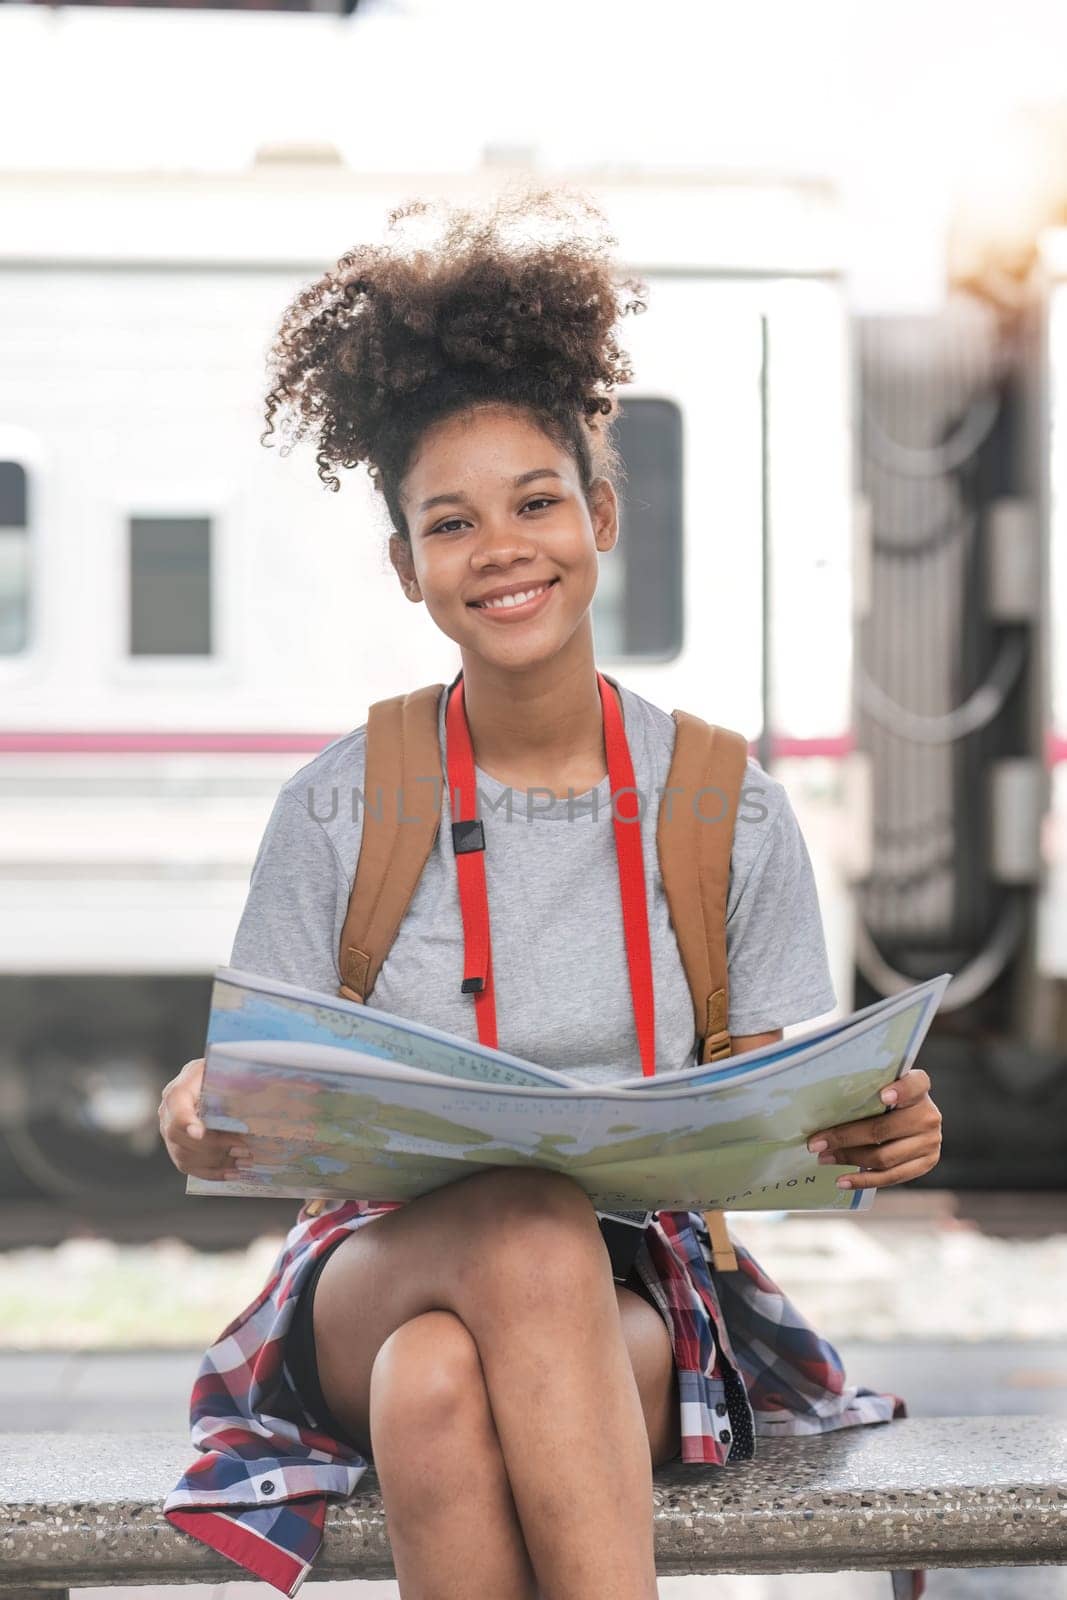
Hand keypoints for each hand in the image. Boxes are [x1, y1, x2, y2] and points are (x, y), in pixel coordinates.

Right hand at [158, 1057, 250, 1180]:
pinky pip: (191, 1168)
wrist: (208, 1081)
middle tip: (244, 1147)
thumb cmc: (217, 1074)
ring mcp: (170, 1134)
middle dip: (214, 1146)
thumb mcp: (222, 1070)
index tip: (200, 1132)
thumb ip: (231, 1080)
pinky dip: (214, 1173)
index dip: (185, 1122)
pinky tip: (234, 1172)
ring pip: (185, 1156)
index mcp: (178, 1091)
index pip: (175, 1107)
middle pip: (180, 1137)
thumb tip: (257, 1089)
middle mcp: (168, 1114)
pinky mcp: (178, 1150)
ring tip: (245, 1159)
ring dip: (217, 1161)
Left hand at [806, 1066, 941, 1190]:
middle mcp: (929, 1115)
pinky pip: (891, 1176)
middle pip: (883, 1129)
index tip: (882, 1096)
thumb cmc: (886, 1097)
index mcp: (919, 1088)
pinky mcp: (926, 1163)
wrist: (914, 1117)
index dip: (900, 1091)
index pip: (915, 1084)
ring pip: (884, 1156)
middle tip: (816, 1142)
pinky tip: (842, 1180)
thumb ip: (864, 1089)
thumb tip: (820, 1107)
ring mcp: (930, 1141)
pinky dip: (863, 1180)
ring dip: (849, 1159)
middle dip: (845, 1137)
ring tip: (824, 1158)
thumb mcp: (881, 1086)